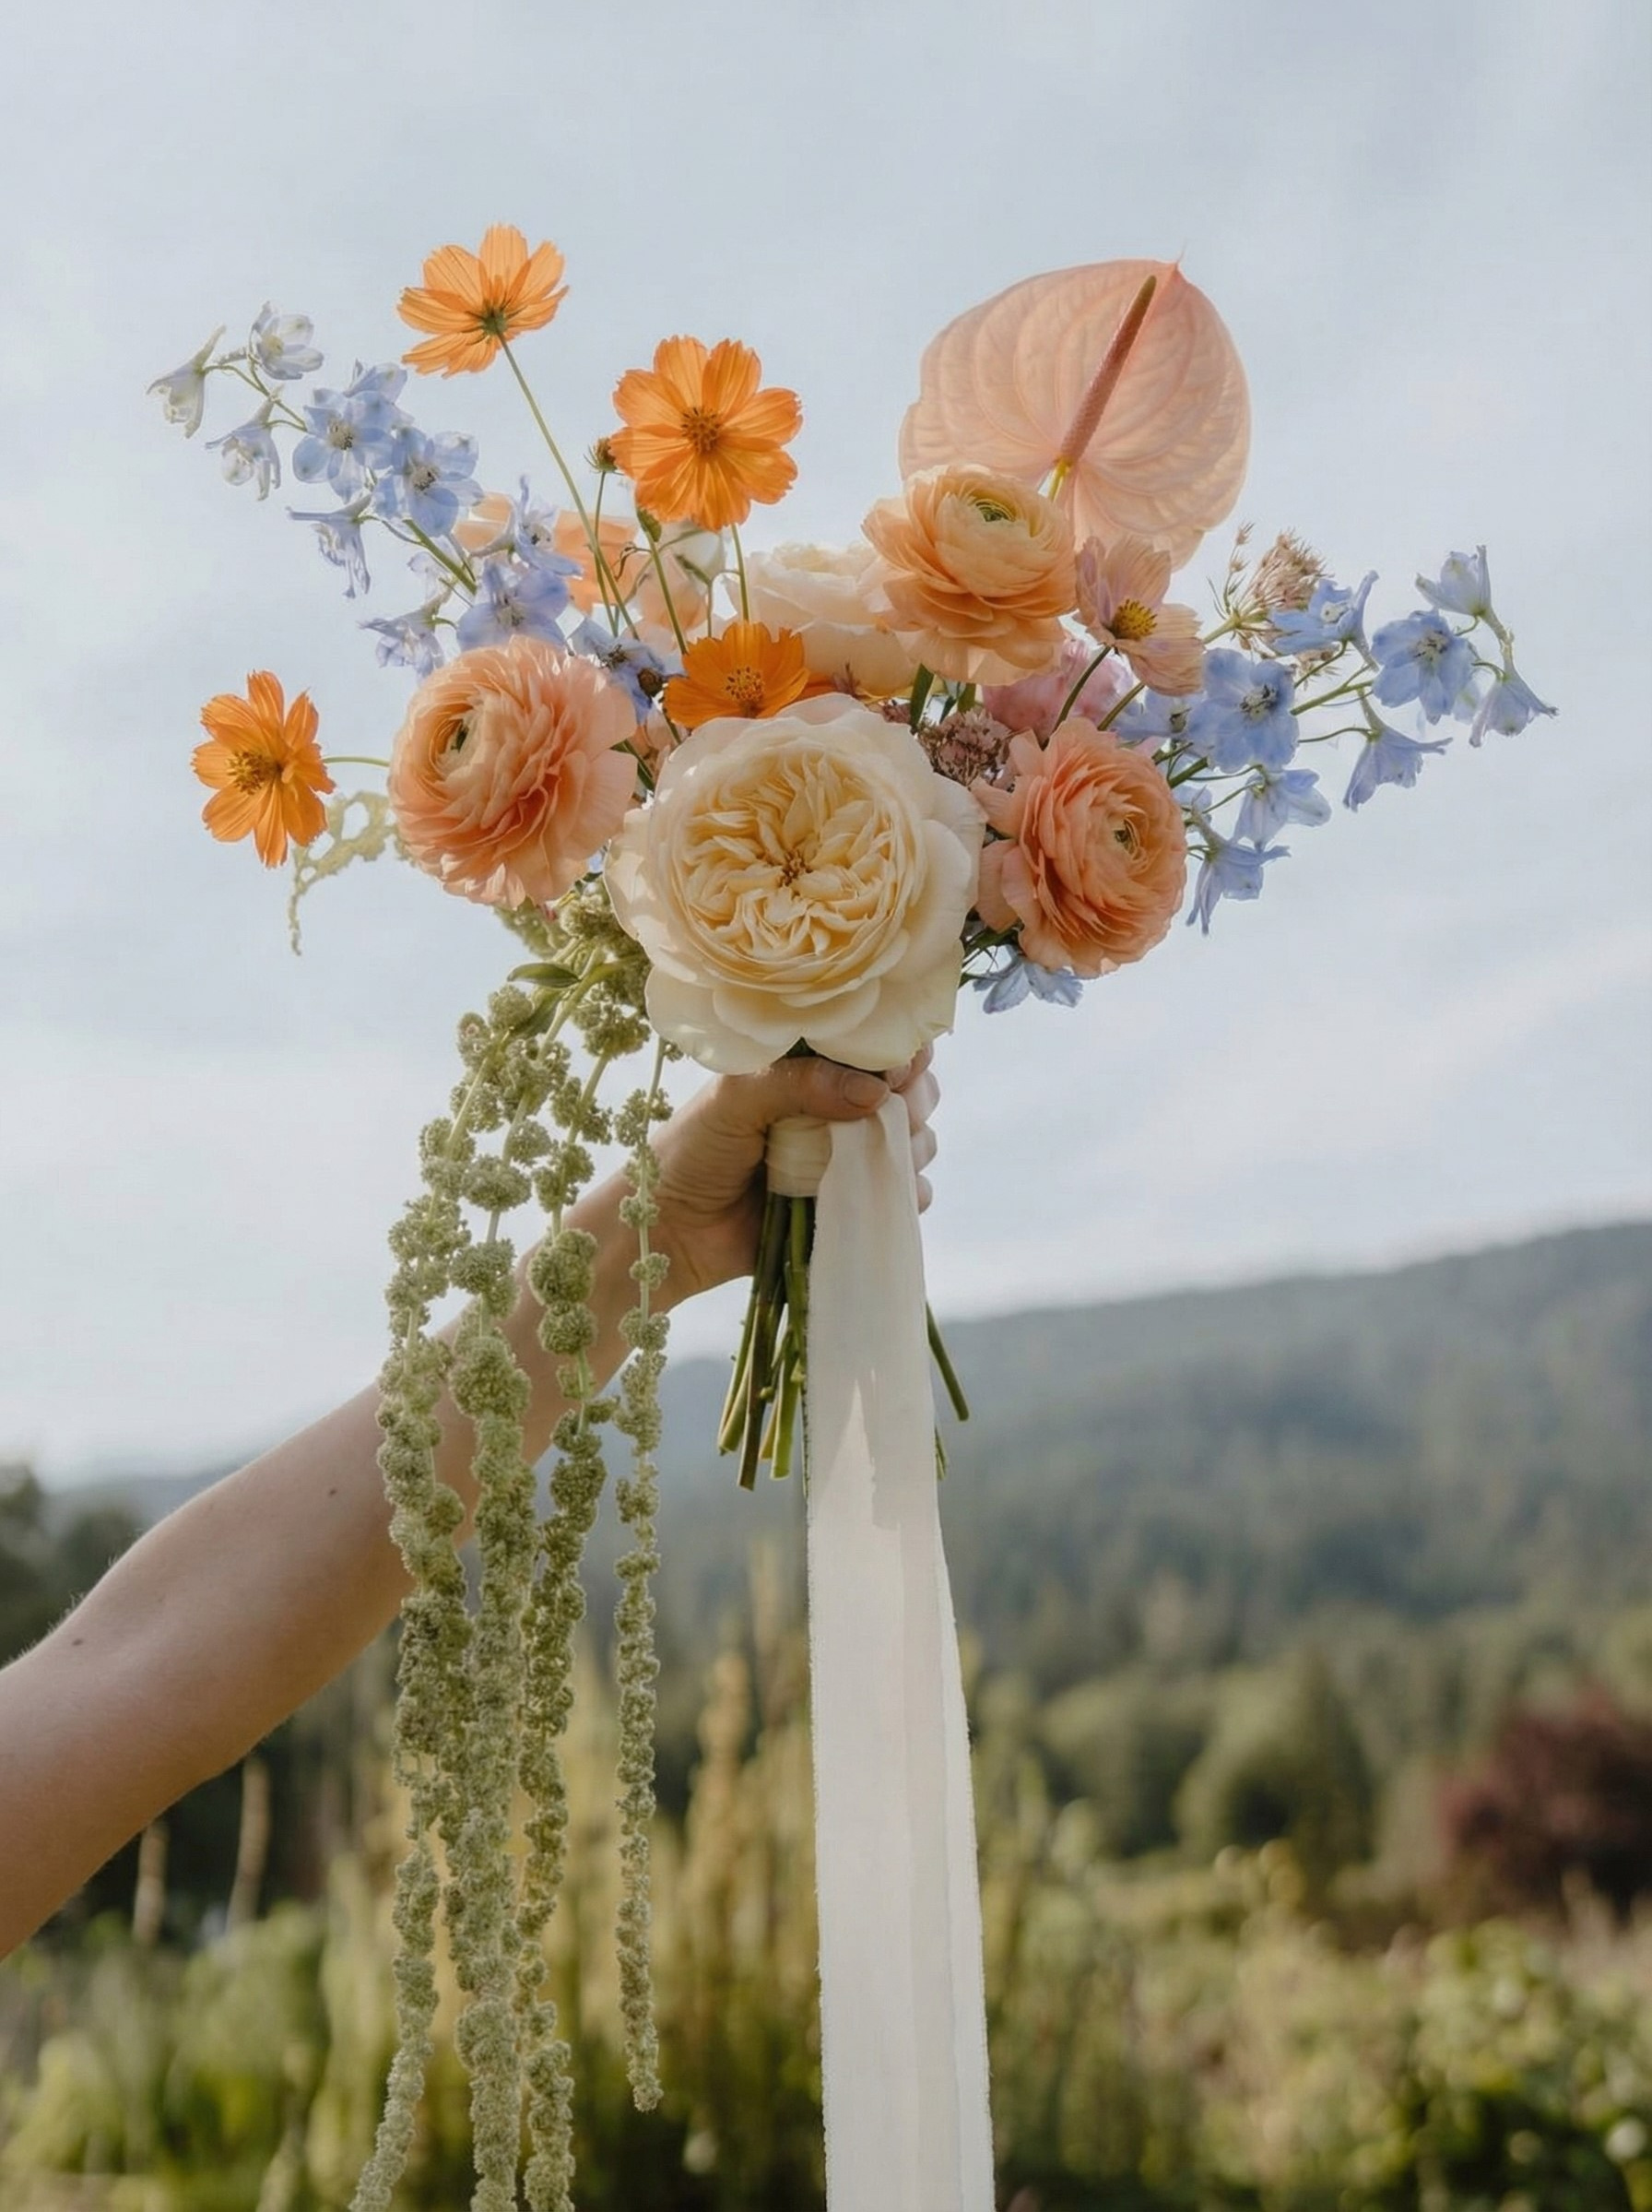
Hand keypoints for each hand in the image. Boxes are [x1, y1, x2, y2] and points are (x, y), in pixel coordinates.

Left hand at [650, 1046, 940, 1304]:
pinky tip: (892, 1193)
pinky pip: (903, 1195)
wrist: (670, 1231)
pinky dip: (909, 1193)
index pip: (872, 1044)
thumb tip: (875, 1092)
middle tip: (894, 1113)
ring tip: (880, 1156)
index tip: (899, 1068)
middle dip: (914, 1098)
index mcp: (807, 1070)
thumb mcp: (734, 1100)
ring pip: (913, 1140)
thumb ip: (798, 1084)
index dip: (898, 1049)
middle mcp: (834, 1108)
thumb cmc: (691, 1152)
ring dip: (912, 1145)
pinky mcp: (850, 1204)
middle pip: (908, 1090)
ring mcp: (846, 1157)